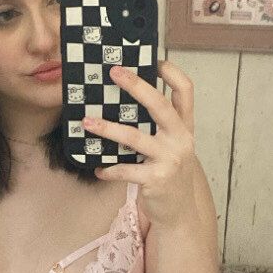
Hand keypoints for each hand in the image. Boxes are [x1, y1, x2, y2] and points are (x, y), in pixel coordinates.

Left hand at [86, 59, 198, 227]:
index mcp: (185, 126)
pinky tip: (97, 169)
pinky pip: (126, 170)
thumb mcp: (172, 146)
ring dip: (108, 128)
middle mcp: (181, 139)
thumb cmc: (170, 173)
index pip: (186, 91)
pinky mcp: (156, 179)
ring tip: (87, 122)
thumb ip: (158, 126)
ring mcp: (169, 159)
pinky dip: (109, 169)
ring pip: (135, 137)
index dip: (172, 73)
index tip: (153, 60)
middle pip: (160, 105)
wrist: (180, 211)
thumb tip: (124, 101)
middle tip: (114, 73)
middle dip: (136, 86)